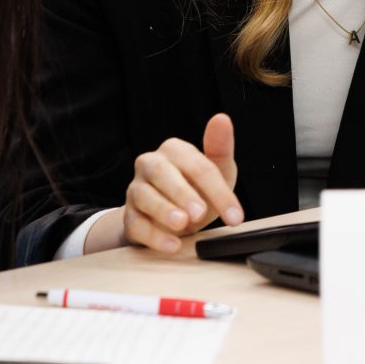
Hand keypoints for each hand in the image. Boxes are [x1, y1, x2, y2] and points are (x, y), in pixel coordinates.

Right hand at [119, 113, 243, 252]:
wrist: (171, 219)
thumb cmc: (197, 190)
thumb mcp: (217, 172)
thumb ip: (220, 148)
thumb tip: (222, 118)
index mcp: (175, 150)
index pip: (197, 165)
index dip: (218, 191)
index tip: (235, 215)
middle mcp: (151, 165)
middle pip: (163, 173)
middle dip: (183, 193)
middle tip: (200, 213)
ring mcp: (137, 190)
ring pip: (144, 196)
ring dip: (164, 211)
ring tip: (182, 224)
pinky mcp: (129, 216)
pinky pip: (136, 224)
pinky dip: (154, 236)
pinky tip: (172, 245)